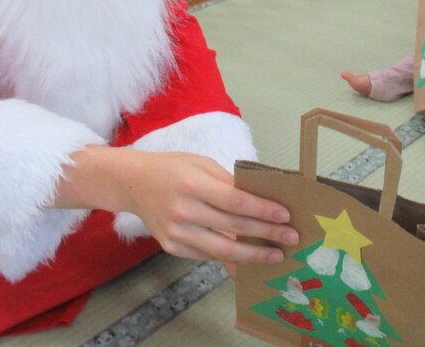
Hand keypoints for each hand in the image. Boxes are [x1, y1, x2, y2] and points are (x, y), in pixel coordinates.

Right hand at [58, 146, 298, 264]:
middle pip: (233, 227)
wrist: (134, 183)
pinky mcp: (172, 247)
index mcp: (193, 184)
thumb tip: (261, 201)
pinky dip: (230, 260)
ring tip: (275, 256)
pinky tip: (249, 261)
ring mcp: (176, 233)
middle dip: (266, 234)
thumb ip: (230, 184)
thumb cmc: (173, 168)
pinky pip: (207, 255)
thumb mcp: (202, 164)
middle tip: (291, 237)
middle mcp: (183, 210)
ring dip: (253, 255)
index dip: (263, 210)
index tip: (285, 215)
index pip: (236, 202)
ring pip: (222, 250)